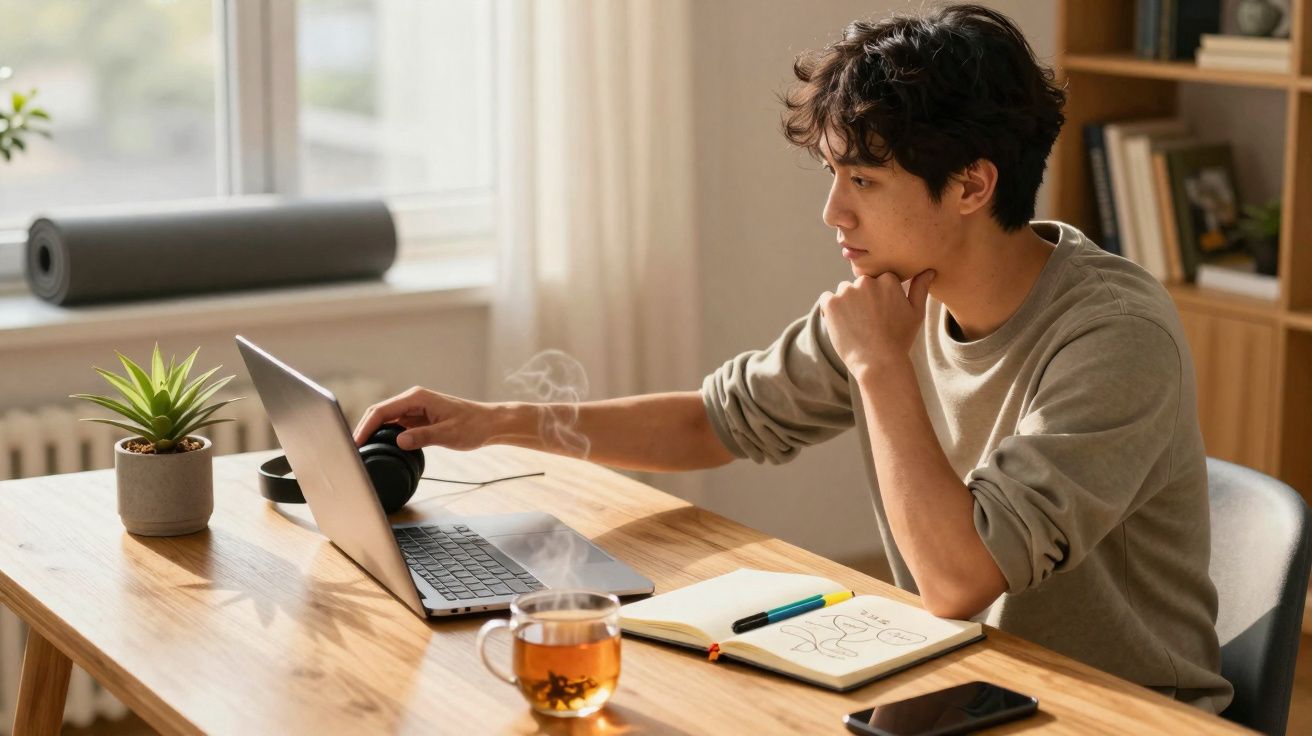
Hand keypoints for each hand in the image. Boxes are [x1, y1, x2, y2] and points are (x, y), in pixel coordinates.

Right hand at [352, 386, 503, 450]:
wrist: (489, 424)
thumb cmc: (473, 426)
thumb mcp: (448, 434)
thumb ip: (423, 437)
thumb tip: (400, 441)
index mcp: (417, 398)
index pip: (381, 411)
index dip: (365, 427)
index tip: (356, 443)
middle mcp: (412, 400)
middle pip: (378, 413)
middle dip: (363, 429)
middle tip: (353, 451)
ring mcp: (414, 408)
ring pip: (385, 419)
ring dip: (372, 433)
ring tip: (361, 451)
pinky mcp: (417, 418)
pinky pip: (395, 425)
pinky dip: (384, 435)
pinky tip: (379, 447)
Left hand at [818, 269, 934, 377]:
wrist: (878, 363)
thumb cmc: (899, 340)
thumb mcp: (915, 313)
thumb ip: (920, 288)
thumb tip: (929, 270)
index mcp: (888, 279)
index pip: (878, 281)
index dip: (878, 299)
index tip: (881, 315)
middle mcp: (867, 281)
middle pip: (860, 285)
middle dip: (862, 300)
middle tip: (869, 324)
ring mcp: (847, 291)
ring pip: (843, 292)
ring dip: (846, 304)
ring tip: (857, 327)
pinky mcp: (831, 303)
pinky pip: (827, 300)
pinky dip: (831, 311)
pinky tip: (843, 326)